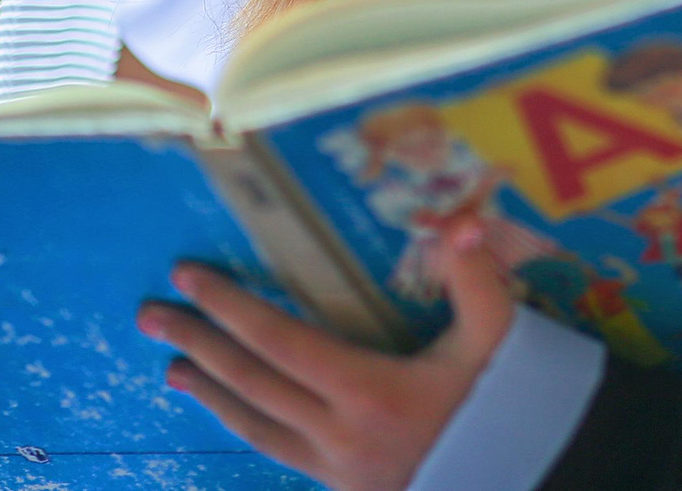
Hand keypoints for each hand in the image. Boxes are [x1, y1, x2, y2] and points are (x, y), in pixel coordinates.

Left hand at [138, 222, 515, 490]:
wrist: (529, 479)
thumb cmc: (509, 406)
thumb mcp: (501, 337)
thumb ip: (476, 276)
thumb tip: (459, 219)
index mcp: (370, 392)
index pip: (279, 342)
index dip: (230, 307)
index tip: (189, 277)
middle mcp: (340, 436)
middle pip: (252, 384)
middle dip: (199, 344)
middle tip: (152, 315)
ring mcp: (337, 470)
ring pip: (256, 428)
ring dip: (210, 394)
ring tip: (173, 371)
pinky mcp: (343, 489)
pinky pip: (280, 454)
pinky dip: (248, 426)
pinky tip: (235, 415)